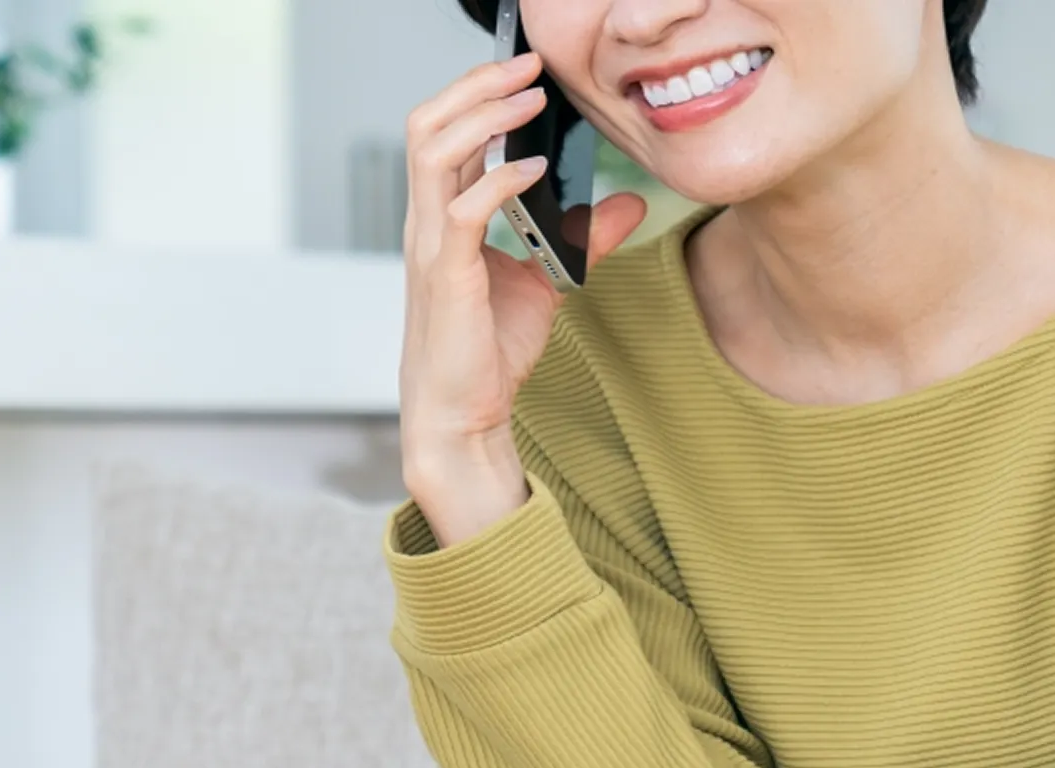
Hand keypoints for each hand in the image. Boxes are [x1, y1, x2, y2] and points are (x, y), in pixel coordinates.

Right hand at [399, 52, 649, 544]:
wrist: (463, 414)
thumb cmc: (487, 351)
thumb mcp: (547, 280)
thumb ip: (583, 239)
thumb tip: (628, 204)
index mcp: (441, 215)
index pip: (443, 130)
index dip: (477, 92)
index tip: (526, 71)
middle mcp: (426, 222)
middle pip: (426, 123)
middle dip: (476, 85)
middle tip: (527, 66)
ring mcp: (430, 246)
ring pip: (432, 151)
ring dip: (482, 117)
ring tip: (528, 100)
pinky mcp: (446, 276)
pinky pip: (463, 210)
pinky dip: (499, 181)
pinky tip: (536, 172)